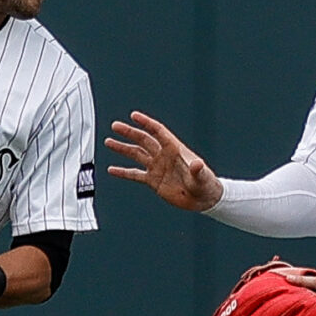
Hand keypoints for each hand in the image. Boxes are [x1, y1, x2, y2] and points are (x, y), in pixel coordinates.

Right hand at [105, 112, 222, 210]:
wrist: (203, 200)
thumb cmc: (206, 185)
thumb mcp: (202, 176)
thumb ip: (198, 170)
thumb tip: (197, 164)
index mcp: (175, 150)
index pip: (158, 132)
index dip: (146, 123)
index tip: (134, 115)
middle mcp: (164, 156)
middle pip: (144, 140)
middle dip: (129, 132)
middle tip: (115, 126)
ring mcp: (158, 167)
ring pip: (136, 154)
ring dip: (123, 148)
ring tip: (109, 142)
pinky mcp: (154, 180)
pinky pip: (135, 174)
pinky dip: (123, 172)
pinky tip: (112, 169)